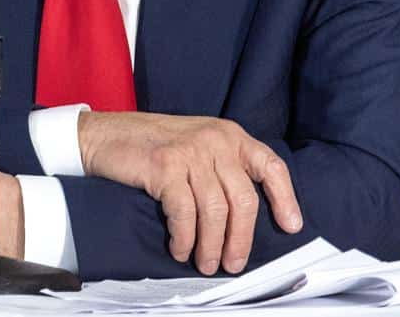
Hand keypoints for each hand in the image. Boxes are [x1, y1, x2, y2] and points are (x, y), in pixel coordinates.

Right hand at [77, 111, 303, 276]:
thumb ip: (223, 169)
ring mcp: (190, 152)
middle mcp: (215, 140)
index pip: (270, 166)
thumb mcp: (199, 146)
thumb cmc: (155, 147)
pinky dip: (184, 238)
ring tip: (206, 264)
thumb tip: (246, 219)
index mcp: (230, 135)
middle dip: (241, 239)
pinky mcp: (165, 166)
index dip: (285, 198)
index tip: (291, 226)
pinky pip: (185, 213)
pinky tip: (180, 249)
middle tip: (233, 263)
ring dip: (212, 246)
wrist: (107, 135)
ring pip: (216, 211)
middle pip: (244, 199)